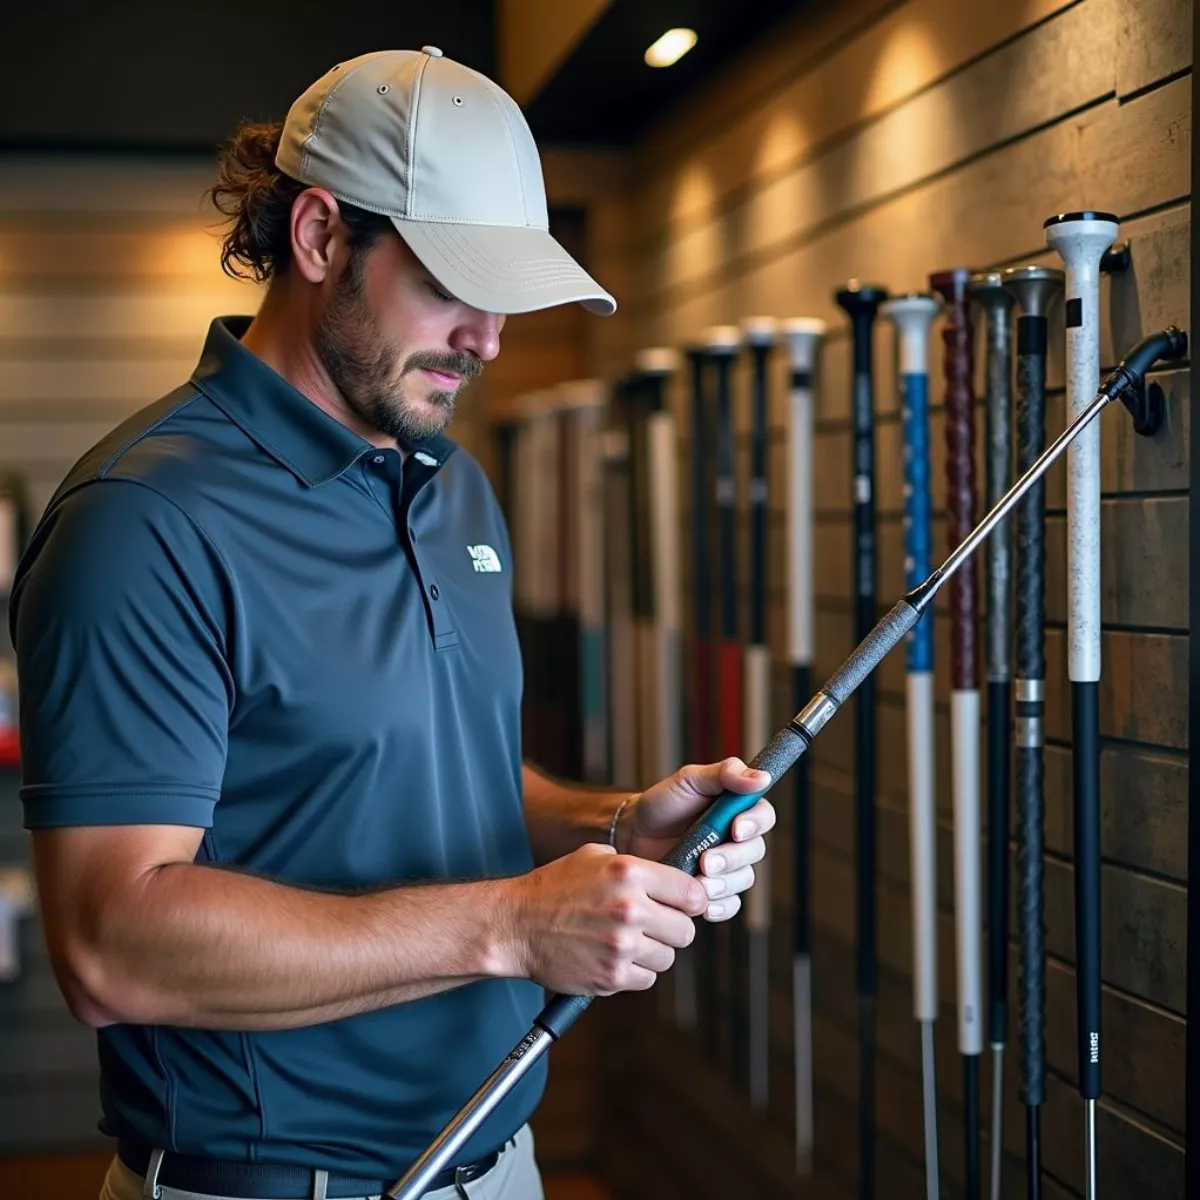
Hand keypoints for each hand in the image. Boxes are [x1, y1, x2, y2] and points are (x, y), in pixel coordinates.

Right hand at [505, 842, 707, 994]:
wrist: (515, 925)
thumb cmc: (554, 888)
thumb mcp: (595, 856)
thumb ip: (637, 865)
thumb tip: (674, 876)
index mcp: (629, 873)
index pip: (692, 893)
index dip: (691, 901)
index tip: (685, 905)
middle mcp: (629, 908)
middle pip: (686, 931)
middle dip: (672, 928)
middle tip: (653, 924)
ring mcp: (621, 946)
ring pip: (668, 957)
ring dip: (652, 951)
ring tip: (625, 939)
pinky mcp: (610, 976)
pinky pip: (646, 978)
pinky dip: (634, 971)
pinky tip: (612, 955)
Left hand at [617, 757, 775, 922]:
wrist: (633, 834)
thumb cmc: (663, 803)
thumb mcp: (689, 779)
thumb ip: (724, 773)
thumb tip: (762, 777)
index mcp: (737, 809)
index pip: (764, 817)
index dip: (754, 824)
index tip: (735, 828)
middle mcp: (738, 839)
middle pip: (754, 851)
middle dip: (732, 858)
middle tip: (706, 861)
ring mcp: (727, 866)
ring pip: (743, 879)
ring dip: (724, 883)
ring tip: (698, 879)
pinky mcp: (713, 889)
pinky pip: (730, 904)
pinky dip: (721, 906)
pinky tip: (705, 905)